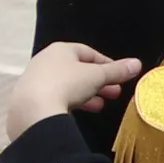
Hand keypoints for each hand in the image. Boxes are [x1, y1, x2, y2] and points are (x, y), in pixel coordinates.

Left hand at [6, 40, 141, 139]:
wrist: (33, 110)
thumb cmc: (66, 84)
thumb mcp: (97, 76)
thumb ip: (117, 71)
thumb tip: (136, 64)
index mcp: (59, 50)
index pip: (87, 53)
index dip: (106, 63)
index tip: (119, 74)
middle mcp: (43, 62)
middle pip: (76, 71)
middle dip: (98, 82)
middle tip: (115, 93)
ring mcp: (33, 81)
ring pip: (66, 85)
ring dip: (86, 94)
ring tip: (101, 105)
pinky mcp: (27, 100)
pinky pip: (54, 98)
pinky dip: (70, 103)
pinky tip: (81, 112)